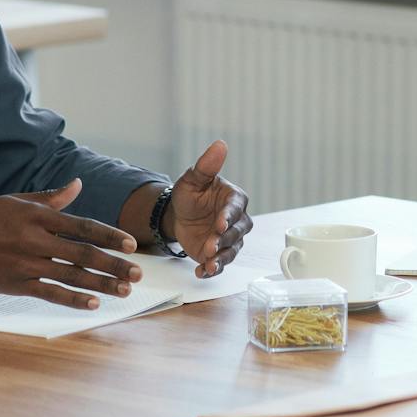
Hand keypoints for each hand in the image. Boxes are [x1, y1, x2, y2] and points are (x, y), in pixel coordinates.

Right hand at [0, 178, 142, 310]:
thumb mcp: (14, 202)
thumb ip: (50, 198)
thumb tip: (78, 185)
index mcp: (36, 216)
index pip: (82, 226)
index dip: (109, 235)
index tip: (130, 244)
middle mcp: (34, 240)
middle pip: (83, 253)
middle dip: (114, 264)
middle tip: (138, 273)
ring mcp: (25, 264)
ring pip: (72, 276)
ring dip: (101, 284)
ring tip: (124, 290)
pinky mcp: (15, 284)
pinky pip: (50, 293)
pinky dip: (73, 298)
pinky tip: (93, 303)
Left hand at [165, 139, 251, 277]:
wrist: (179, 215)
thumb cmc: (190, 194)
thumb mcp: (192, 179)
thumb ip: (206, 165)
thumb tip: (220, 144)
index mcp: (234, 199)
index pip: (235, 208)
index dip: (228, 217)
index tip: (220, 224)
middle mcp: (236, 220)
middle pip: (237, 232)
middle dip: (223, 240)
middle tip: (210, 246)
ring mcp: (230, 239)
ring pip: (231, 250)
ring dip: (220, 258)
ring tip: (208, 264)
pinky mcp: (220, 253)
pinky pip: (220, 263)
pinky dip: (212, 270)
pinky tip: (201, 272)